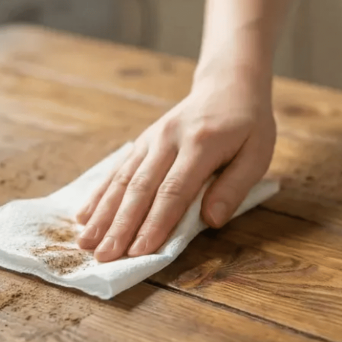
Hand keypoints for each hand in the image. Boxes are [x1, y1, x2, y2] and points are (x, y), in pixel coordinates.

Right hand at [76, 72, 275, 261]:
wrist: (228, 84)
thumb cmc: (247, 125)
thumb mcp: (257, 153)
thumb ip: (235, 187)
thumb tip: (211, 221)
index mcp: (200, 144)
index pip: (174, 191)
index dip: (155, 223)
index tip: (139, 251)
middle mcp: (168, 140)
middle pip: (141, 188)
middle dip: (120, 226)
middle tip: (104, 257)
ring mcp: (151, 139)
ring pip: (123, 180)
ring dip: (103, 213)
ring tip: (85, 243)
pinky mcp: (142, 141)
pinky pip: (117, 169)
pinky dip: (99, 194)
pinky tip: (83, 215)